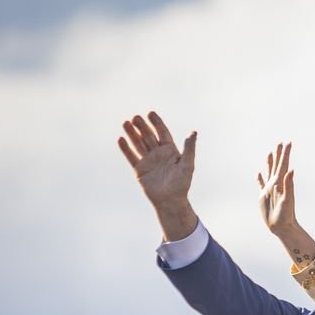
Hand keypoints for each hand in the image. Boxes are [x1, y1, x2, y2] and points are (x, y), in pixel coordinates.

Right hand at [117, 111, 197, 240]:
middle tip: (135, 117)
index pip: (162, 132)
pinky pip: (131, 156)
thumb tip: (193, 132)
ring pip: (138, 143)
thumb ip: (189, 149)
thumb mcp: (188, 165)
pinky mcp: (139, 169)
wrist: (170, 201)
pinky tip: (120, 139)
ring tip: (125, 123)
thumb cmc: (182, 184)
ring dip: (132, 134)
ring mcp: (148, 161)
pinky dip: (126, 148)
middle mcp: (158, 154)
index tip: (150, 113)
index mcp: (170, 151)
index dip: (157, 122)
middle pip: (149, 136)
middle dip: (142, 126)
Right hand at [257, 142, 295, 234]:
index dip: (286, 154)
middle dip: (279, 154)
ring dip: (270, 163)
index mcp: (281, 183)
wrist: (281, 227)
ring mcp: (269, 190)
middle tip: (280, 143)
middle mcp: (276, 184)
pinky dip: (259, 178)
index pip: (284, 165)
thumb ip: (289, 185)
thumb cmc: (286, 215)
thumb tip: (291, 170)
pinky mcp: (263, 196)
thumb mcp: (287, 200)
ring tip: (270, 153)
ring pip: (269, 172)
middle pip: (277, 166)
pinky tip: (258, 173)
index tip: (288, 143)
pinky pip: (260, 184)